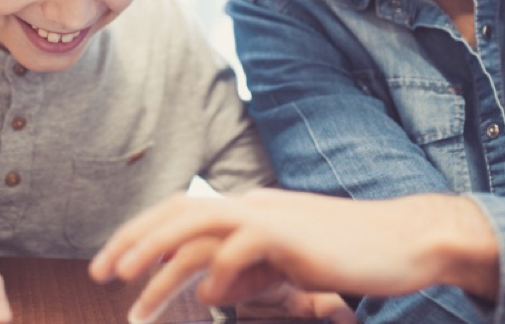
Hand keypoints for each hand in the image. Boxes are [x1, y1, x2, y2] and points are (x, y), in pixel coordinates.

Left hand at [90, 189, 498, 322]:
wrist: (405, 240)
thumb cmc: (348, 253)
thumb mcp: (288, 264)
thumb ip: (249, 271)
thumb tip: (211, 290)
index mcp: (250, 207)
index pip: (182, 211)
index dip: (142, 233)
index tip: (113, 264)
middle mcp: (253, 204)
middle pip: (178, 211)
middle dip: (133, 241)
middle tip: (100, 274)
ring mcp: (272, 217)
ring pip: (198, 226)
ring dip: (159, 257)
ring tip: (132, 293)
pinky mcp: (293, 237)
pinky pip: (242, 248)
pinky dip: (219, 271)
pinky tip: (210, 300)